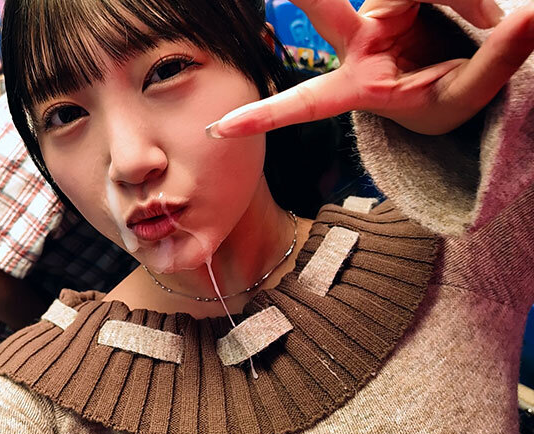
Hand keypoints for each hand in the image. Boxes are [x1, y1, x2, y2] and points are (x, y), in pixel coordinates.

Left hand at [206, 0, 533, 137]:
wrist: (464, 77)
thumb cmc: (450, 101)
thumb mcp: (469, 95)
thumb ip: (495, 61)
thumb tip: (529, 17)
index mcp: (360, 86)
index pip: (307, 103)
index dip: (266, 117)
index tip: (221, 128)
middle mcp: (360, 43)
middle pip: (325, 9)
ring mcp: (378, 12)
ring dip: (465, 2)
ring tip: (495, 21)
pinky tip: (489, 13)